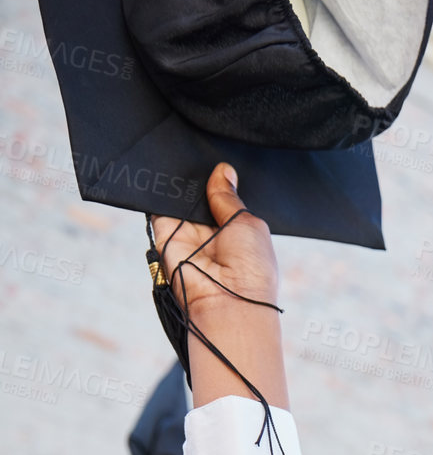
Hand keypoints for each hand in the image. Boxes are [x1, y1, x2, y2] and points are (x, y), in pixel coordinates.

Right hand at [149, 162, 278, 325]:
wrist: (226, 301)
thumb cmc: (250, 269)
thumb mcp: (248, 222)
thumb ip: (229, 197)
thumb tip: (223, 170)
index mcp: (235, 231)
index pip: (223, 197)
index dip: (221, 178)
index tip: (219, 155)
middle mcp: (210, 232)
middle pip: (200, 193)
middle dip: (201, 176)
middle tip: (203, 153)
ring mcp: (186, 232)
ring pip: (179, 195)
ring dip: (182, 180)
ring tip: (187, 157)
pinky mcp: (164, 233)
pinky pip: (159, 204)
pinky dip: (161, 187)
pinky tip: (168, 169)